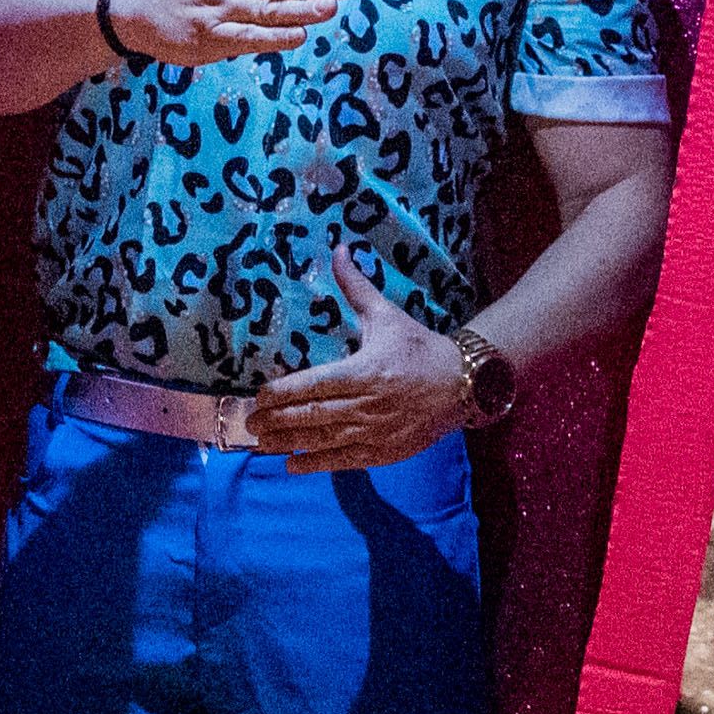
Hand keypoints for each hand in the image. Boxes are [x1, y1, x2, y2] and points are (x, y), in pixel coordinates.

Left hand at [248, 250, 473, 473]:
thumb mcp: (387, 315)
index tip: (259, 394)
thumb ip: (356, 287)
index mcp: (364, 370)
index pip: (313, 384)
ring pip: (322, 440)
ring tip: (262, 442)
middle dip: (276, 420)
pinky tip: (291, 463)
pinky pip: (342, 461)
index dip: (281, 392)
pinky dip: (315, 463)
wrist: (463, 384)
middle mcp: (366, 405)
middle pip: (311, 415)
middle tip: (250, 421)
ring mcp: (375, 432)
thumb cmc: (419, 348)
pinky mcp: (384, 452)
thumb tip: (338, 249)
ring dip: (288, 442)